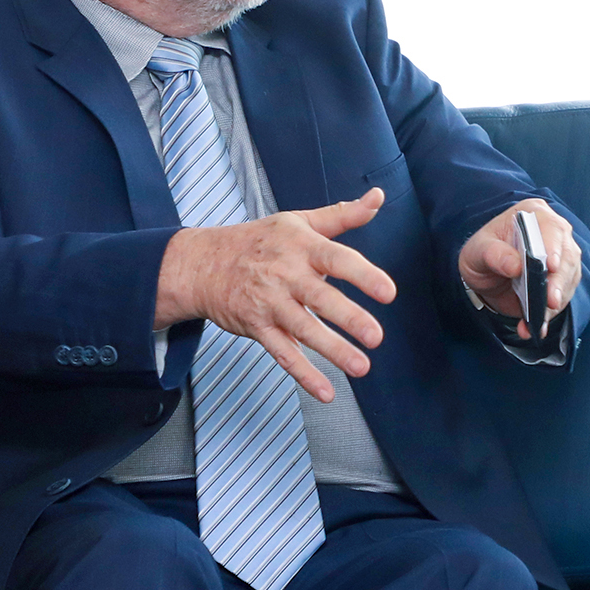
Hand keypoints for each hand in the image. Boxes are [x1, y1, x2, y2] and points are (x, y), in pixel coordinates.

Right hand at [153, 189, 397, 402]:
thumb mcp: (298, 221)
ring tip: (361, 367)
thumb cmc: (259, 241)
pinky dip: (304, 375)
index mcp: (302, 247)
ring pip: (303, 330)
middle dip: (349, 318)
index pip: (337, 260)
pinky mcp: (257, 328)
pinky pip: (282, 354)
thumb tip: (378, 197)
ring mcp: (270, 304)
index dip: (363, 276)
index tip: (388, 292)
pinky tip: (327, 392)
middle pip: (321, 298)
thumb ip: (342, 215)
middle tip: (376, 336)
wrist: (200, 264)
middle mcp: (286, 276)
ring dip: (332, 351)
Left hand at [458, 198, 579, 340]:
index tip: (549, 266)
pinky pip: (561, 299)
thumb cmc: (482, 254)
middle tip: (551, 301)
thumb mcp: (477, 251)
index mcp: (534, 215)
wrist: (487, 274)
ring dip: (555, 303)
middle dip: (558, 281)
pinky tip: (534, 327)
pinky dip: (548, 316)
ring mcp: (562, 258)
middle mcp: (555, 234)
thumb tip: (515, 265)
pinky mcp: (562, 281)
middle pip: (566, 256)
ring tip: (537, 321)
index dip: (553, 247)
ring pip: (568, 279)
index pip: (551, 228)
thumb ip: (493, 254)